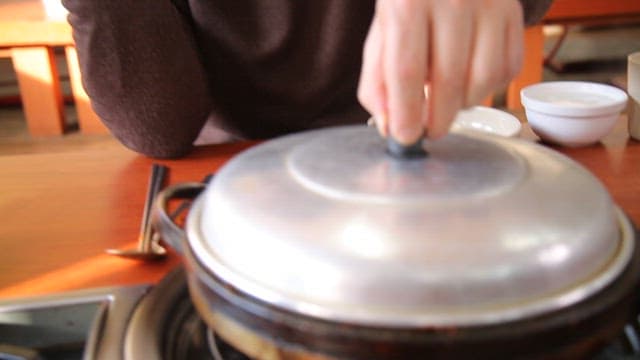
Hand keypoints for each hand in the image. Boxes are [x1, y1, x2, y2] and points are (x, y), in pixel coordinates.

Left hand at [357, 0, 523, 143]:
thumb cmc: (410, 2)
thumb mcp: (382, 33)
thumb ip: (377, 80)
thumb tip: (388, 126)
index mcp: (409, 3)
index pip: (407, 71)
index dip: (406, 114)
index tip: (405, 138)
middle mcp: (454, 0)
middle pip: (449, 81)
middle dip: (437, 120)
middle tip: (428, 131)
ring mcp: (490, 5)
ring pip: (483, 80)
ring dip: (462, 104)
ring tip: (446, 97)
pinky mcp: (514, 14)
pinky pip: (507, 69)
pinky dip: (488, 87)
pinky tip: (469, 76)